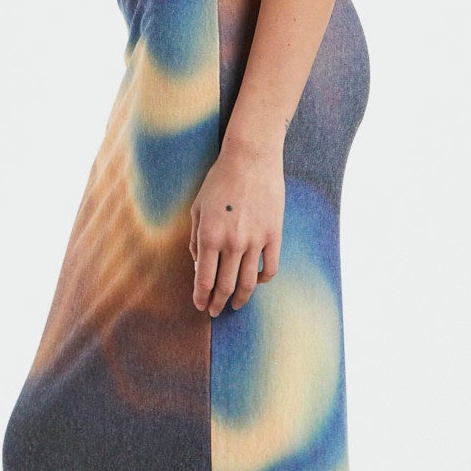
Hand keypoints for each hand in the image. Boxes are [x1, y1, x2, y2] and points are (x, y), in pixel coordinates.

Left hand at [189, 134, 283, 316]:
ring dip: (240, 299)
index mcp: (209, 236)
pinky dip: (261, 280)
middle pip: (225, 286)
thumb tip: (199, 264)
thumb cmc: (219, 180)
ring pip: (248, 283)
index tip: (200, 306)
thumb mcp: (197, 208)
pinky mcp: (274, 235)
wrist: (251, 158)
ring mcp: (255, 240)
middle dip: (218, 303)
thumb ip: (195, 239)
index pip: (204, 279)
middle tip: (215, 311)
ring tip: (235, 305)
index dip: (201, 297)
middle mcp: (232, 243)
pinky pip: (270, 269)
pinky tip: (255, 282)